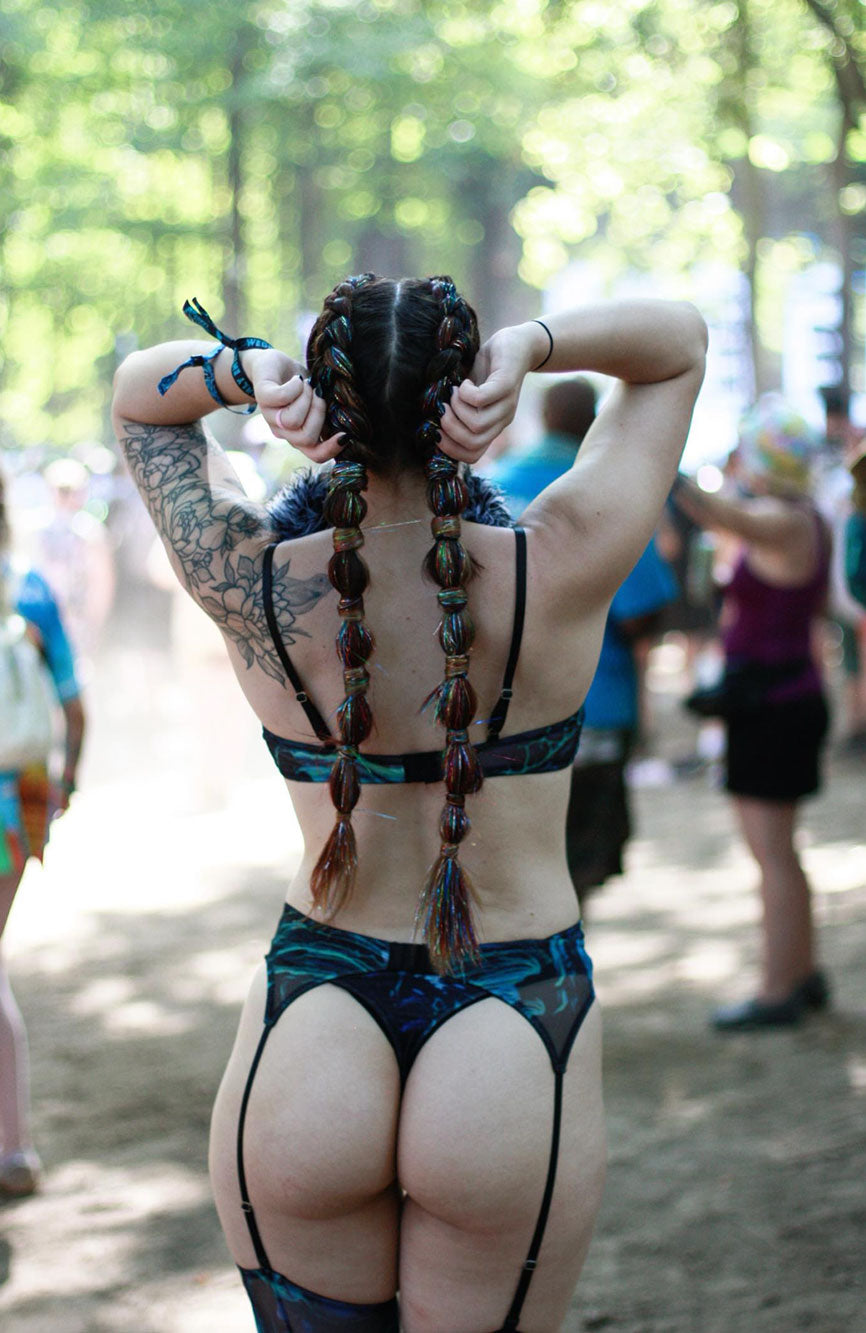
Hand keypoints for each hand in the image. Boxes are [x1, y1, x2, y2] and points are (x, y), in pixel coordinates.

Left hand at [246, 349, 343, 462]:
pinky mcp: (263, 396)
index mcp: (298, 435)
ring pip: (292, 420)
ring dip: (307, 397)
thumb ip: (328, 415)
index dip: (331, 449)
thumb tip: (348, 422)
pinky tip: (297, 379)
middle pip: (306, 438)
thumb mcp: (318, 400)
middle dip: (319, 413)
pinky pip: (281, 397)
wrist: (272, 364)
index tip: (345, 434)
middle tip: (318, 393)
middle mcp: (283, 430)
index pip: (315, 455)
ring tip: (306, 384)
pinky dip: (295, 386)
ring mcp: (270, 415)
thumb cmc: (300, 384)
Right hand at [438, 323, 540, 462]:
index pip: (473, 456)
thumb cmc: (488, 370)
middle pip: (473, 443)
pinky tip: (465, 382)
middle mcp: (502, 420)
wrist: (518, 344)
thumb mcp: (470, 395)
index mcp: (492, 427)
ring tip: (455, 391)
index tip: (437, 430)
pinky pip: (481, 399)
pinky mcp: (506, 384)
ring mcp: (506, 404)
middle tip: (444, 407)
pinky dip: (466, 392)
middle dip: (450, 428)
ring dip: (457, 408)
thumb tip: (432, 423)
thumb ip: (458, 410)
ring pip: (477, 425)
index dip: (450, 449)